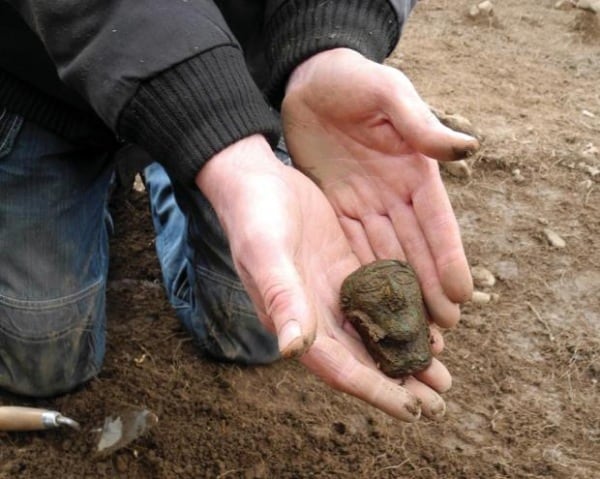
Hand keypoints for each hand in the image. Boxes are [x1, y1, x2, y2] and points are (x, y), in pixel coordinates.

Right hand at [196, 135, 449, 420]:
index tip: (412, 410)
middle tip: (439, 403)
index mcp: (296, 320)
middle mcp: (316, 314)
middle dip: (399, 383)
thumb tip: (294, 349)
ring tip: (440, 374)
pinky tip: (428, 325)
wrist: (255, 181)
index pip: (339, 367)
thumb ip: (282, 299)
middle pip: (362, 359)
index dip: (375, 389)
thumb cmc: (254, 217)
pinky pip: (378, 301)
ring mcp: (333, 292)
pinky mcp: (346, 268)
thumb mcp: (267, 254)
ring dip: (404, 356)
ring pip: (373, 334)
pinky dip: (401, 317)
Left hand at [282, 48, 478, 327]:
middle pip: (414, 249)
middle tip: (442, 332)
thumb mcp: (388, 93)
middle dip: (428, 289)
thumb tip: (466, 150)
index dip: (449, 259)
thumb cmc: (352, 79)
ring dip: (399, 292)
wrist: (308, 80)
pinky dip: (363, 275)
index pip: (436, 222)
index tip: (462, 296)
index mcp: (414, 169)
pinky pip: (352, 247)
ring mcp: (365, 203)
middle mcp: (393, 193)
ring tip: (411, 329)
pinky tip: (371, 304)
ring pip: (385, 256)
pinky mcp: (336, 208)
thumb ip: (420, 124)